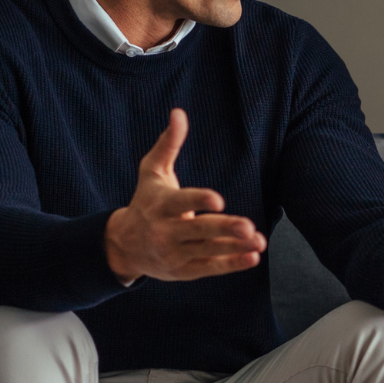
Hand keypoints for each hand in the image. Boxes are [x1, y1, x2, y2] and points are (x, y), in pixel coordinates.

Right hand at [104, 109, 266, 284]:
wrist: (124, 245)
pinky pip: (210, 268)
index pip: (181, 202)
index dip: (199, 200)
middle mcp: (166, 231)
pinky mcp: (184, 270)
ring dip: (235, 248)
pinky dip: (232, 264)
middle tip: (248, 226)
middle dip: (224, 229)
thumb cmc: (145, 201)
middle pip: (198, 230)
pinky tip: (253, 257)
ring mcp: (175, 253)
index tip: (219, 199)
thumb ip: (168, 144)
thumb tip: (179, 112)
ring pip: (208, 250)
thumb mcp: (152, 172)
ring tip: (259, 241)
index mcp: (160, 205)